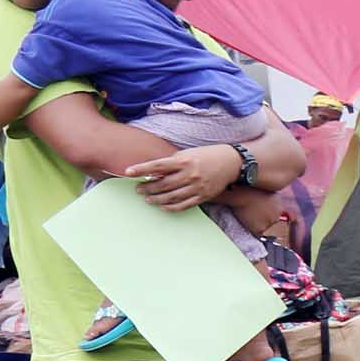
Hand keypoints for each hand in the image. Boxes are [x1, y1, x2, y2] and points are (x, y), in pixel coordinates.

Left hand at [125, 142, 241, 210]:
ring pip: (171, 196)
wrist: (231, 163)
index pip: (157, 166)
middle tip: (138, 189)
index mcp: (184, 161)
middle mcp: (189, 174)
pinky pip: (184, 204)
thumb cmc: (207, 155)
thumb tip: (154, 172)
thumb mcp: (188, 153)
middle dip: (147, 188)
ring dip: (156, 199)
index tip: (128, 172)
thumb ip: (172, 162)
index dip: (141, 169)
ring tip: (147, 199)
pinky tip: (163, 206)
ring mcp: (197, 186)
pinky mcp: (204, 196)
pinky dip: (172, 207)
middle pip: (162, 184)